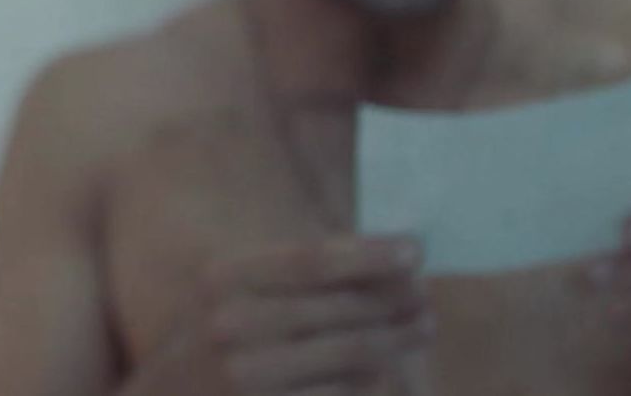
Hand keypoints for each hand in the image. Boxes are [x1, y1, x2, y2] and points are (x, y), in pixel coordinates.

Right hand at [129, 236, 431, 394]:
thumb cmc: (203, 351)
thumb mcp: (225, 301)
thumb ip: (283, 280)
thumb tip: (369, 257)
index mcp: (225, 280)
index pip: (311, 259)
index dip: (368, 253)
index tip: (414, 248)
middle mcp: (233, 323)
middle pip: (340, 307)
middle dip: (393, 301)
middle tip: (426, 297)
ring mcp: (249, 374)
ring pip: (351, 354)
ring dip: (397, 340)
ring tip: (423, 328)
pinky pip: (342, 394)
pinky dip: (372, 385)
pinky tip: (389, 376)